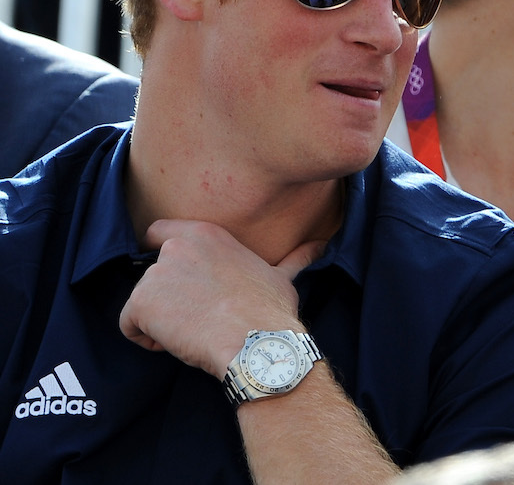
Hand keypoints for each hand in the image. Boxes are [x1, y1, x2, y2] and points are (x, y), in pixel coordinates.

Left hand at [118, 219, 325, 377]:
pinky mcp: (141, 303)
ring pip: (143, 301)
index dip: (161, 257)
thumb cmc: (269, 310)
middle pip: (152, 273)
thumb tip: (320, 246)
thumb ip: (291, 258)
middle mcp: (176, 247)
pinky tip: (178, 343)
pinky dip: (146, 339)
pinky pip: (130, 325)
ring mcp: (156, 274)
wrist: (256, 342)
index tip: (179, 282)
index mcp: (206, 234)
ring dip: (161, 320)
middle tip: (198, 316)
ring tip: (193, 332)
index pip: (159, 233)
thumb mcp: (281, 277)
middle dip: (167, 296)